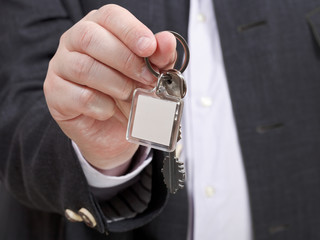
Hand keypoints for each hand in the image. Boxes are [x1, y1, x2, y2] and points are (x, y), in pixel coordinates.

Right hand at [43, 4, 176, 171]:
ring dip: (115, 84)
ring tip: (130, 95)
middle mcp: (74, 42)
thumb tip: (166, 41)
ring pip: (83, 67)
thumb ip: (159, 57)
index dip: (131, 30)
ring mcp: (60, 67)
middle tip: (146, 79)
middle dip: (125, 60)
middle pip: (90, 37)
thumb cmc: (129, 92)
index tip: (149, 48)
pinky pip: (79, 96)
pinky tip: (110, 110)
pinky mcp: (55, 93)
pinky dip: (102, 106)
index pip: (110, 15)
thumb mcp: (150, 73)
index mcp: (99, 28)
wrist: (114, 128)